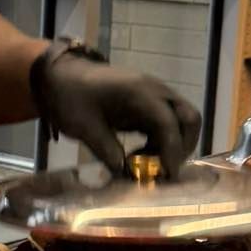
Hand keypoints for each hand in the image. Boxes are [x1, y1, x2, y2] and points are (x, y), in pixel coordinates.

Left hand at [31, 42, 200, 178]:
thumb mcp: (83, 127)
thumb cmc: (69, 97)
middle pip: (189, 118)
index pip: (168, 122)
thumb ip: (106, 149)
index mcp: (138, 92)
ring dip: (174, 145)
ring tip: (145, 164)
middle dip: (183, 147)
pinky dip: (163, 141)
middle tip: (163, 170)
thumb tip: (127, 174)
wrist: (60, 76)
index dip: (172, 150)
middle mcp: (155, 91)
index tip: (167, 175)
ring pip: (183, 121)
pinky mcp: (149, 103)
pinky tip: (140, 155)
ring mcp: (154, 95)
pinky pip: (168, 122)